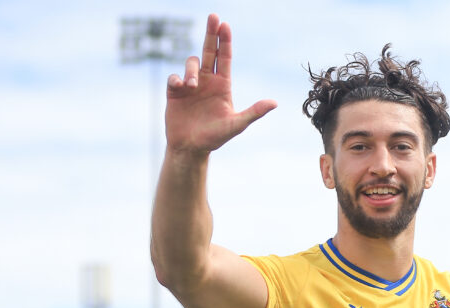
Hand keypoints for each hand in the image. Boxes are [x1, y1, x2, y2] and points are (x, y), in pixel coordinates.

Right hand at [164, 14, 276, 155]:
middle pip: (209, 51)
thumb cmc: (215, 138)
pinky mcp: (175, 92)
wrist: (191, 148)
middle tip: (214, 16)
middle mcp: (207, 81)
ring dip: (191, 70)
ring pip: (191, 62)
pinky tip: (181, 89)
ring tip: (192, 86)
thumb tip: (274, 103)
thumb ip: (254, 112)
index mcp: (222, 85)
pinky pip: (174, 77)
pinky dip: (177, 79)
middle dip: (211, 33)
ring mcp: (191, 85)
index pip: (225, 58)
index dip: (225, 41)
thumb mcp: (236, 125)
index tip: (225, 25)